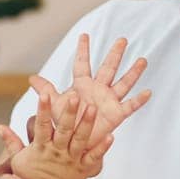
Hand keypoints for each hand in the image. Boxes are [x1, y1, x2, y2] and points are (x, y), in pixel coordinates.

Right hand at [0, 87, 112, 178]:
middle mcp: (57, 152)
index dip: (43, 109)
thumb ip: (11, 142)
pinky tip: (110, 136)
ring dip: (86, 124)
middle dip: (68, 113)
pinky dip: (102, 148)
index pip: (41, 125)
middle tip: (74, 97)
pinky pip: (94, 158)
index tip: (44, 94)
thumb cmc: (29, 178)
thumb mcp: (17, 160)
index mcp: (41, 147)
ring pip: (80, 140)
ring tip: (93, 109)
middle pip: (63, 130)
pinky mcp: (83, 169)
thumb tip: (0, 127)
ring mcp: (71, 160)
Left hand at [29, 33, 150, 143]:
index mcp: (82, 85)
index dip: (83, 50)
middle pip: (108, 68)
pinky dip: (139, 100)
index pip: (82, 64)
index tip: (84, 35)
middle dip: (115, 54)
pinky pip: (130, 106)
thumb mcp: (55, 106)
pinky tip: (148, 92)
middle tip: (122, 39)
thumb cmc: (64, 124)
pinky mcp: (116, 115)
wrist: (74, 143)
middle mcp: (98, 90)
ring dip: (133, 72)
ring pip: (123, 83)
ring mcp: (109, 101)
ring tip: (142, 60)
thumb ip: (46, 91)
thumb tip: (31, 78)